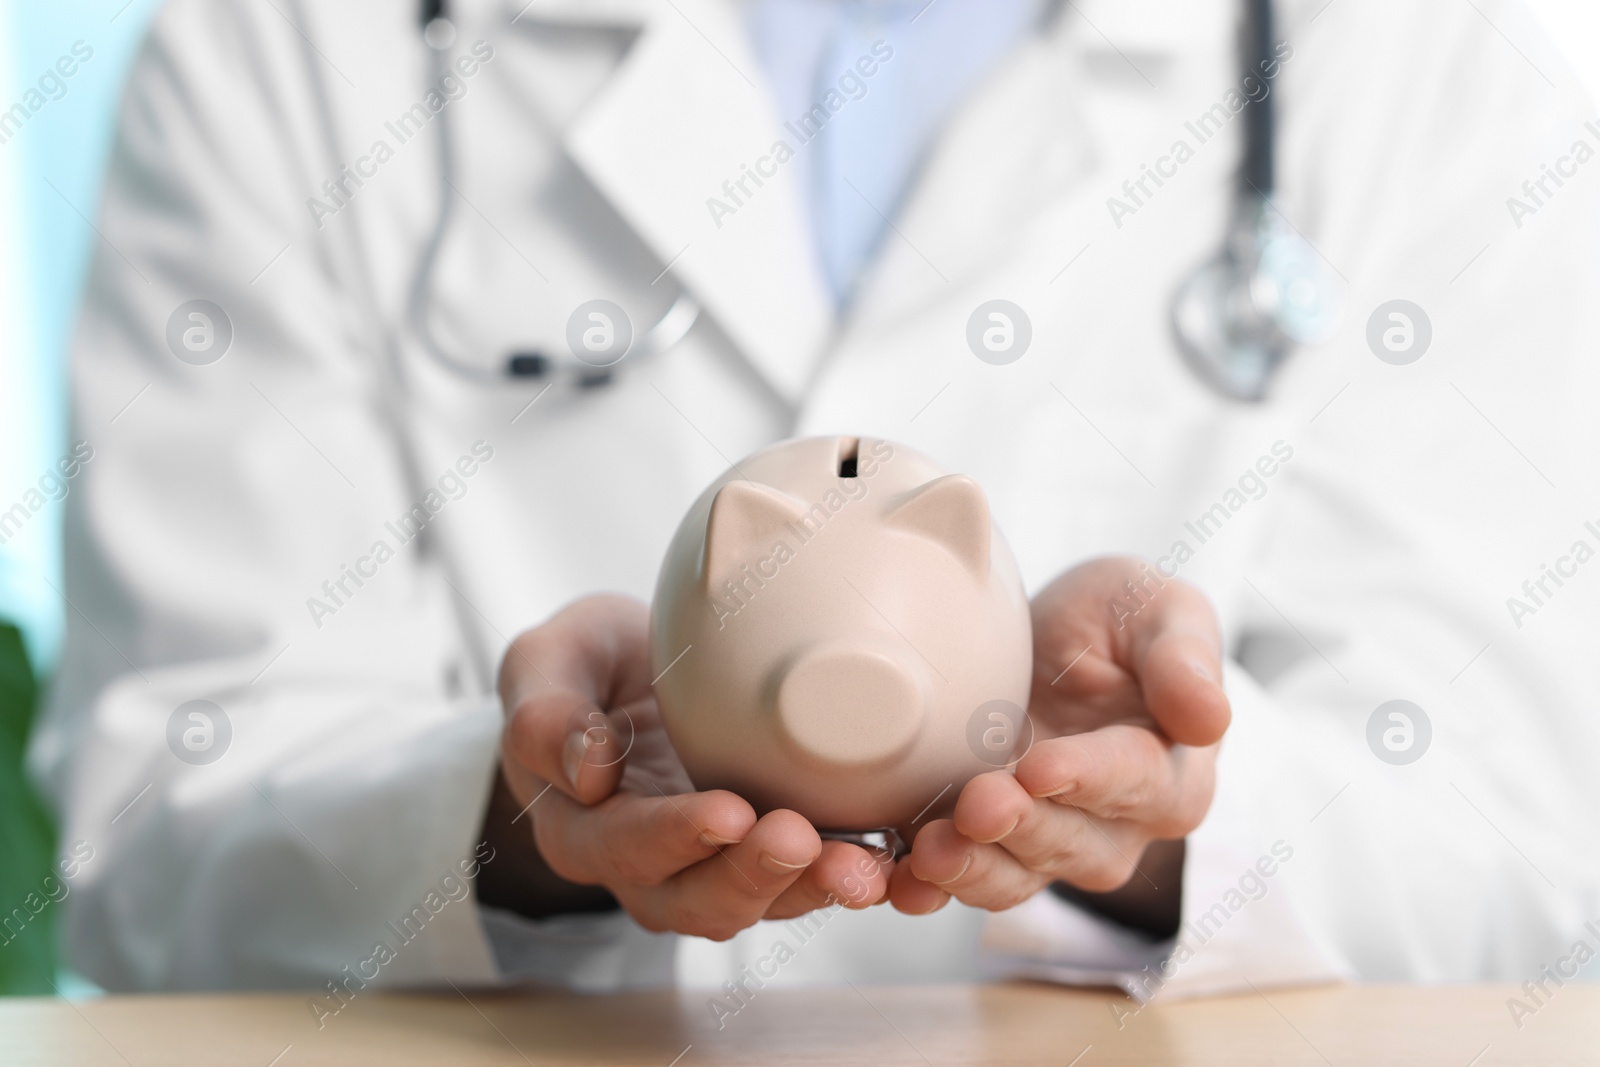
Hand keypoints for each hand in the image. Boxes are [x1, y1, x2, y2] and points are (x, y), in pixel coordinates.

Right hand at [483, 595, 890, 939]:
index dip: (675, 835)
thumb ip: (547, 713)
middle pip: (699, 897)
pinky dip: (852, 871)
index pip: (625, 845)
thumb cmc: (583, 670)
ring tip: (861, 866)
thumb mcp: (546, 664)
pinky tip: (895, 857)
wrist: (628, 678)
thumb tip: (588, 768)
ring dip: (812, 888)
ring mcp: (715, 865)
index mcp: (585, 829)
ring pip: (763, 901)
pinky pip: (810, 876)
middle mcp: (650, 867)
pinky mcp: (768, 848)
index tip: (726, 811)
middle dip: (754, 875)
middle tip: (800, 838)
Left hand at [889, 558, 1228, 925]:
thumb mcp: (1159, 608)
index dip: (1086, 777)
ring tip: (929, 850)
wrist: (1051, 640)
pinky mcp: (990, 846)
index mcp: (1170, 770)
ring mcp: (1049, 843)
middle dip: (1021, 828)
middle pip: (1072, 842)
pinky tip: (897, 881)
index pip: (1135, 780)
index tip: (1041, 766)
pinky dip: (927, 888)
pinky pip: (964, 880)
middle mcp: (1116, 825)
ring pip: (1017, 875)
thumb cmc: (1118, 621)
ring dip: (972, 868)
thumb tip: (1209, 716)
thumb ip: (1183, 654)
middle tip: (976, 802)